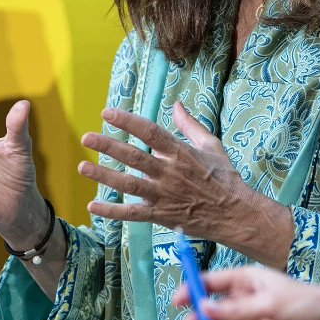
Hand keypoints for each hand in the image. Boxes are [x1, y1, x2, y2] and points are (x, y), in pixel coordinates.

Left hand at [79, 102, 292, 263]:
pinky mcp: (162, 215)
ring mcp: (164, 195)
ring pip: (128, 184)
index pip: (150, 132)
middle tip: (86, 137)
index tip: (107, 113)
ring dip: (103, 176)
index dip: (127, 121)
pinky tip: (93, 206)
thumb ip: (190, 125)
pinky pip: (133, 214)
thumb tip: (176, 104)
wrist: (236, 213)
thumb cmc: (225, 178)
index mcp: (181, 152)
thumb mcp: (212, 145)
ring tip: (83, 167)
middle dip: (108, 146)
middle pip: (133, 156)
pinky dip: (112, 211)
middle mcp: (169, 173)